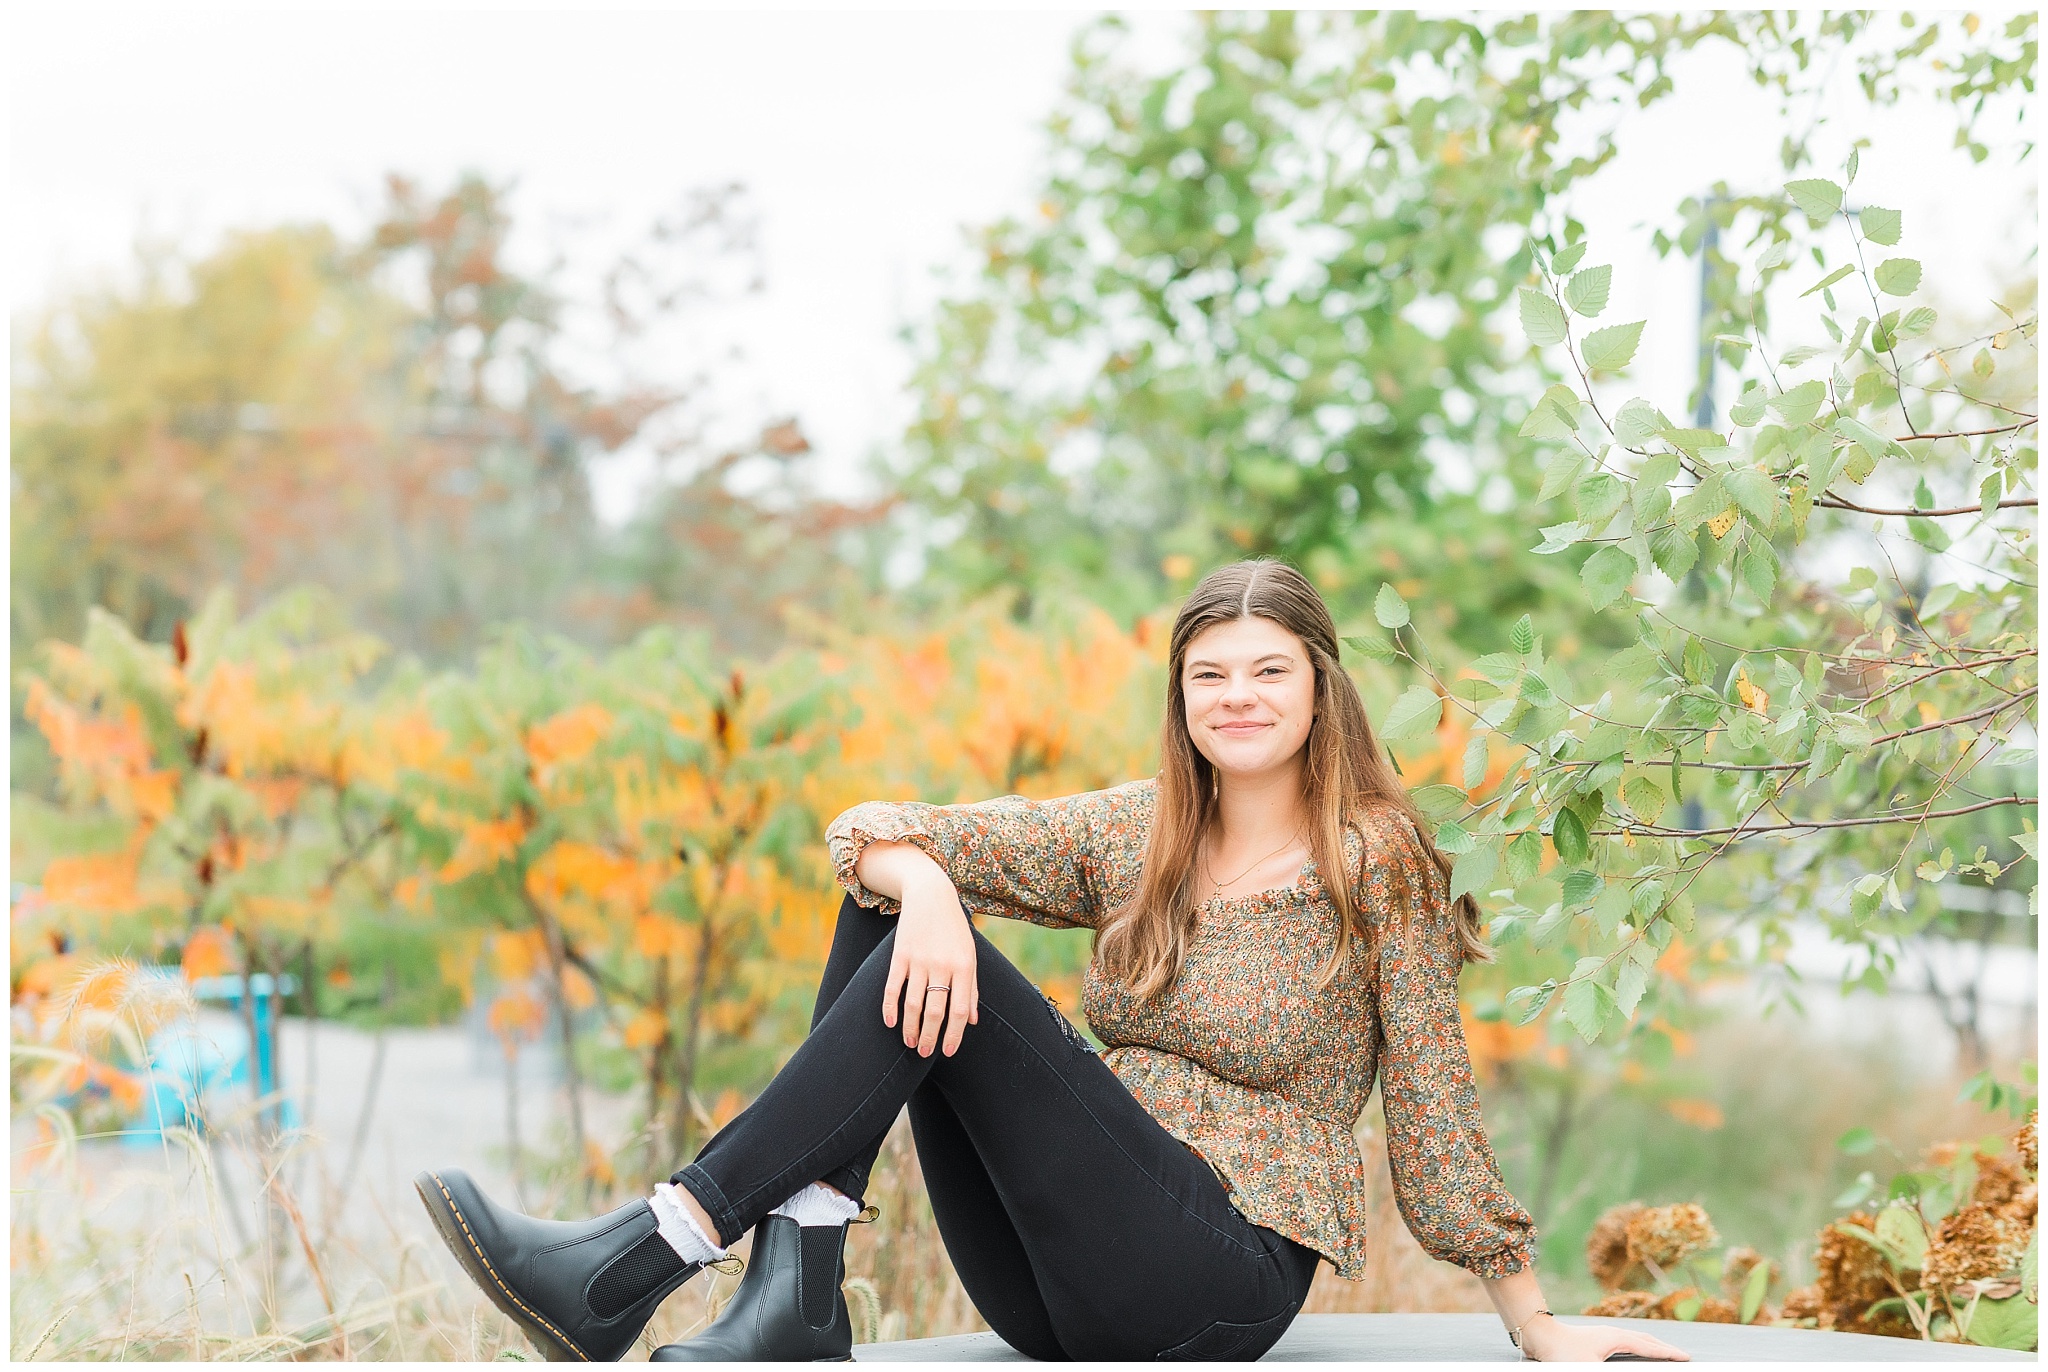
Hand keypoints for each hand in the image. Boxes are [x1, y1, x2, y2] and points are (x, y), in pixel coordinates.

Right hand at [880, 861, 978, 1057]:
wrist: (931, 895)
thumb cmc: (954, 930)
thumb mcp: (970, 955)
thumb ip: (972, 989)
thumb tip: (971, 1022)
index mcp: (964, 967)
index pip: (960, 1011)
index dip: (954, 1035)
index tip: (948, 1052)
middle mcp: (942, 965)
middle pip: (935, 1011)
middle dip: (930, 1037)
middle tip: (925, 1053)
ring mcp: (919, 960)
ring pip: (913, 1004)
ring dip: (911, 1028)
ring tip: (910, 1043)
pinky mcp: (900, 955)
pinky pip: (893, 987)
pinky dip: (890, 1007)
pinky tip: (890, 1023)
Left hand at [1521, 1315, 1689, 1361]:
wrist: (1538, 1336)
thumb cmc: (1562, 1354)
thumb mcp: (1589, 1369)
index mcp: (1616, 1338)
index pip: (1649, 1347)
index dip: (1668, 1353)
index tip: (1686, 1357)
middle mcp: (1612, 1334)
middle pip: (1645, 1340)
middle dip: (1664, 1348)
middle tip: (1680, 1355)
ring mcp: (1603, 1336)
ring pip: (1634, 1340)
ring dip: (1650, 1346)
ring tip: (1663, 1352)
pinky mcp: (1594, 1341)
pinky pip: (1624, 1343)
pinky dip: (1636, 1347)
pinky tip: (1633, 1352)